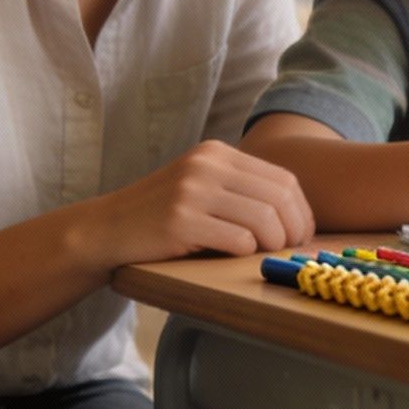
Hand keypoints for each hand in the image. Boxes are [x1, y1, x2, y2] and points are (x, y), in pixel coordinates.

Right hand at [96, 140, 313, 263]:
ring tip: (265, 253)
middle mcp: (206, 165)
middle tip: (290, 249)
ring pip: (264, 218)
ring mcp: (192, 191)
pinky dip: (247, 251)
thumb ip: (240, 189)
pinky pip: (238, 239)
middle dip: (294, 228)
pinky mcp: (181, 221)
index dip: (302, 210)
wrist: (106, 229)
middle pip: (280, 197)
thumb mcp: (201, 186)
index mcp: (217, 153)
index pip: (283, 179)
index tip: (301, 234)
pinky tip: (236, 255)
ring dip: (274, 242)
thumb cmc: (161, 216)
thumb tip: (297, 215)